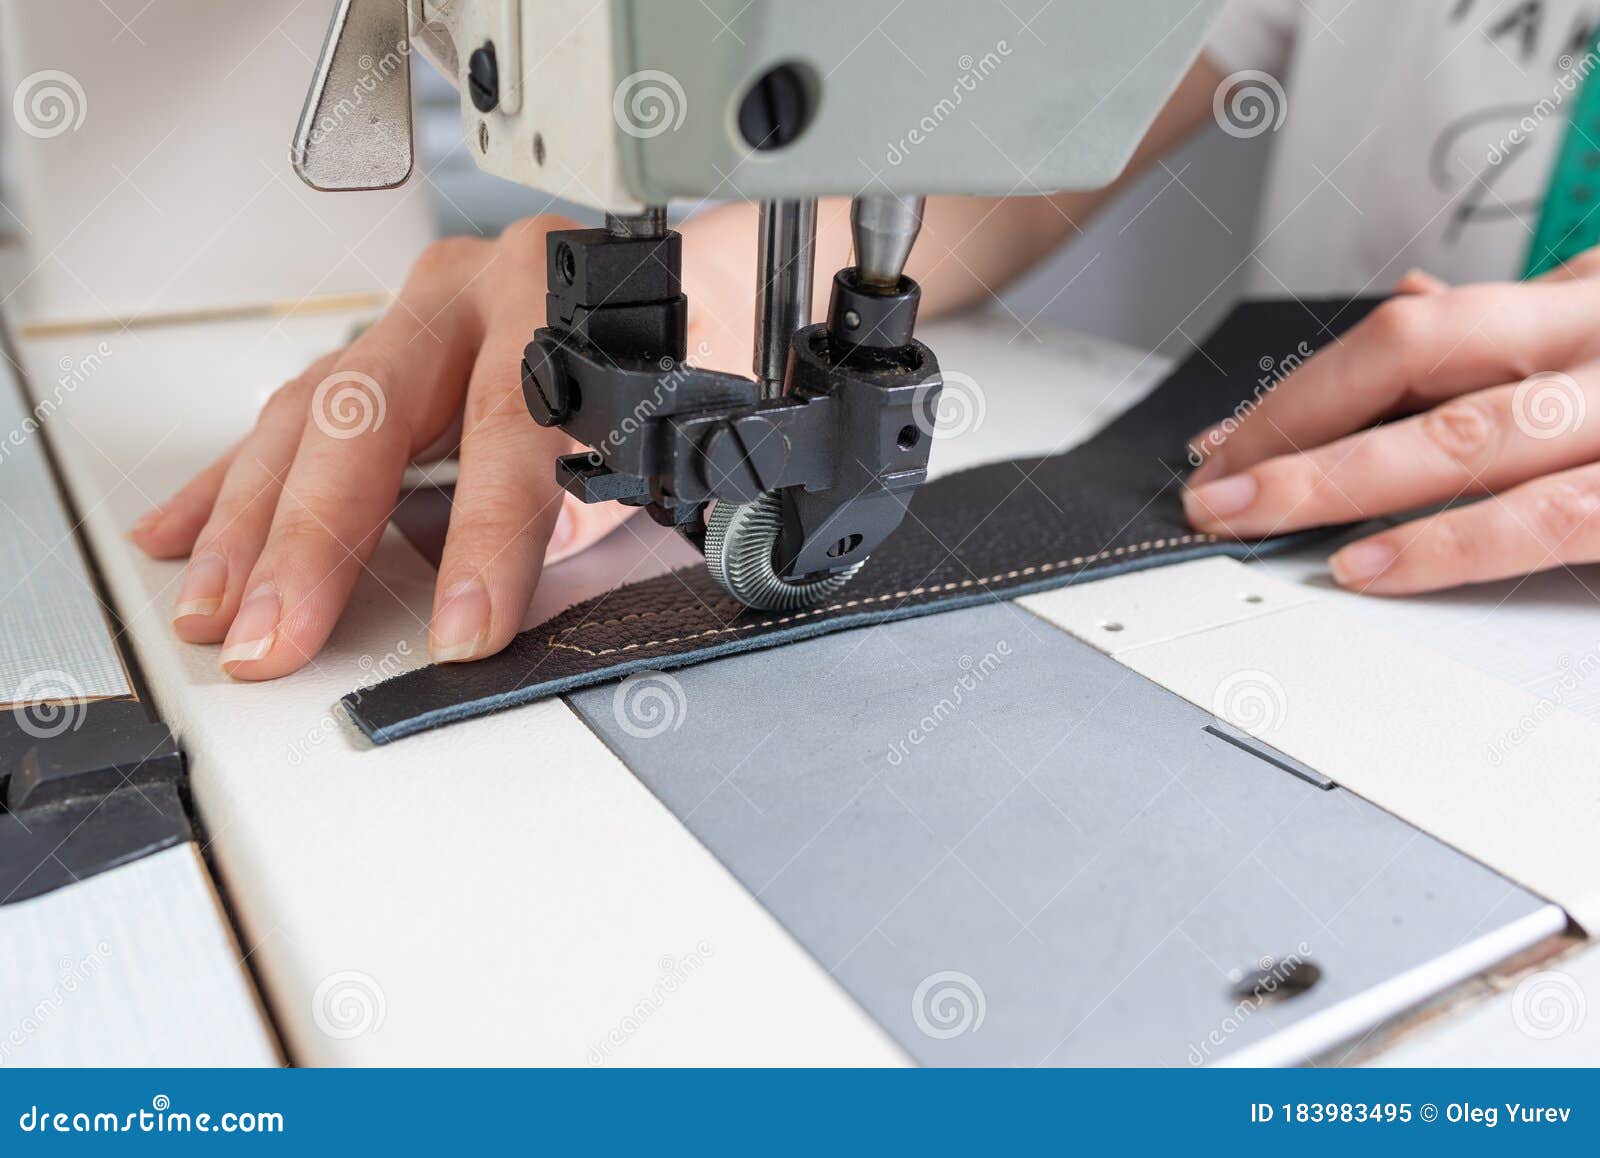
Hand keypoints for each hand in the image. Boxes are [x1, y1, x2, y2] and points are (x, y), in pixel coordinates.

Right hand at [130, 216, 740, 678]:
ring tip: (215, 606)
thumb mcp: (673, 422)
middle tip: (274, 634)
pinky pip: (294, 413)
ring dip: (246, 520)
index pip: (508, 428)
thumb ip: (596, 497)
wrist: (706, 285)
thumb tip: (516, 570)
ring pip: (308, 412)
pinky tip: (185, 532)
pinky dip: (234, 483)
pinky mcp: (385, 345)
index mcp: (558, 300)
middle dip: (308, 537)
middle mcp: (473, 292)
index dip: (486, 539)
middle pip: (366, 412)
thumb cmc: (695, 349)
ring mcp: (419, 315)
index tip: (463, 629)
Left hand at [1182, 261, 1599, 593]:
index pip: (1403, 334)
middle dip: (1292, 431)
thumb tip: (1411, 303)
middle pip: (1411, 363)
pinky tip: (1372, 565)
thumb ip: (1519, 325)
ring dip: (1342, 482)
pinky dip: (1451, 544)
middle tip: (1212, 491)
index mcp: (1576, 304)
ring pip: (1464, 438)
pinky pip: (1546, 518)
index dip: (1301, 394)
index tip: (1222, 449)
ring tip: (1258, 520)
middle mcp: (1595, 342)